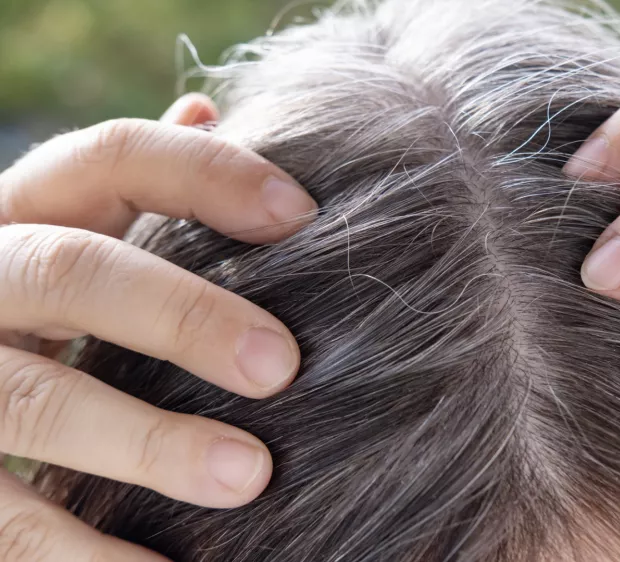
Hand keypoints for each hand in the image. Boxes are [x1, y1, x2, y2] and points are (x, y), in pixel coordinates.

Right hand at [0, 94, 316, 560]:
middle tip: (284, 366)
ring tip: (249, 478)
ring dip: (145, 442)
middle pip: (74, 272)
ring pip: (33, 402)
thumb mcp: (63, 227)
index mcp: (25, 210)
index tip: (305, 214)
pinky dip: (86, 552)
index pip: (114, 156)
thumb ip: (129, 188)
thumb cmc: (27, 298)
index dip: (209, 175)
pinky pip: (5, 523)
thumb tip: (207, 105)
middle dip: (182, 314)